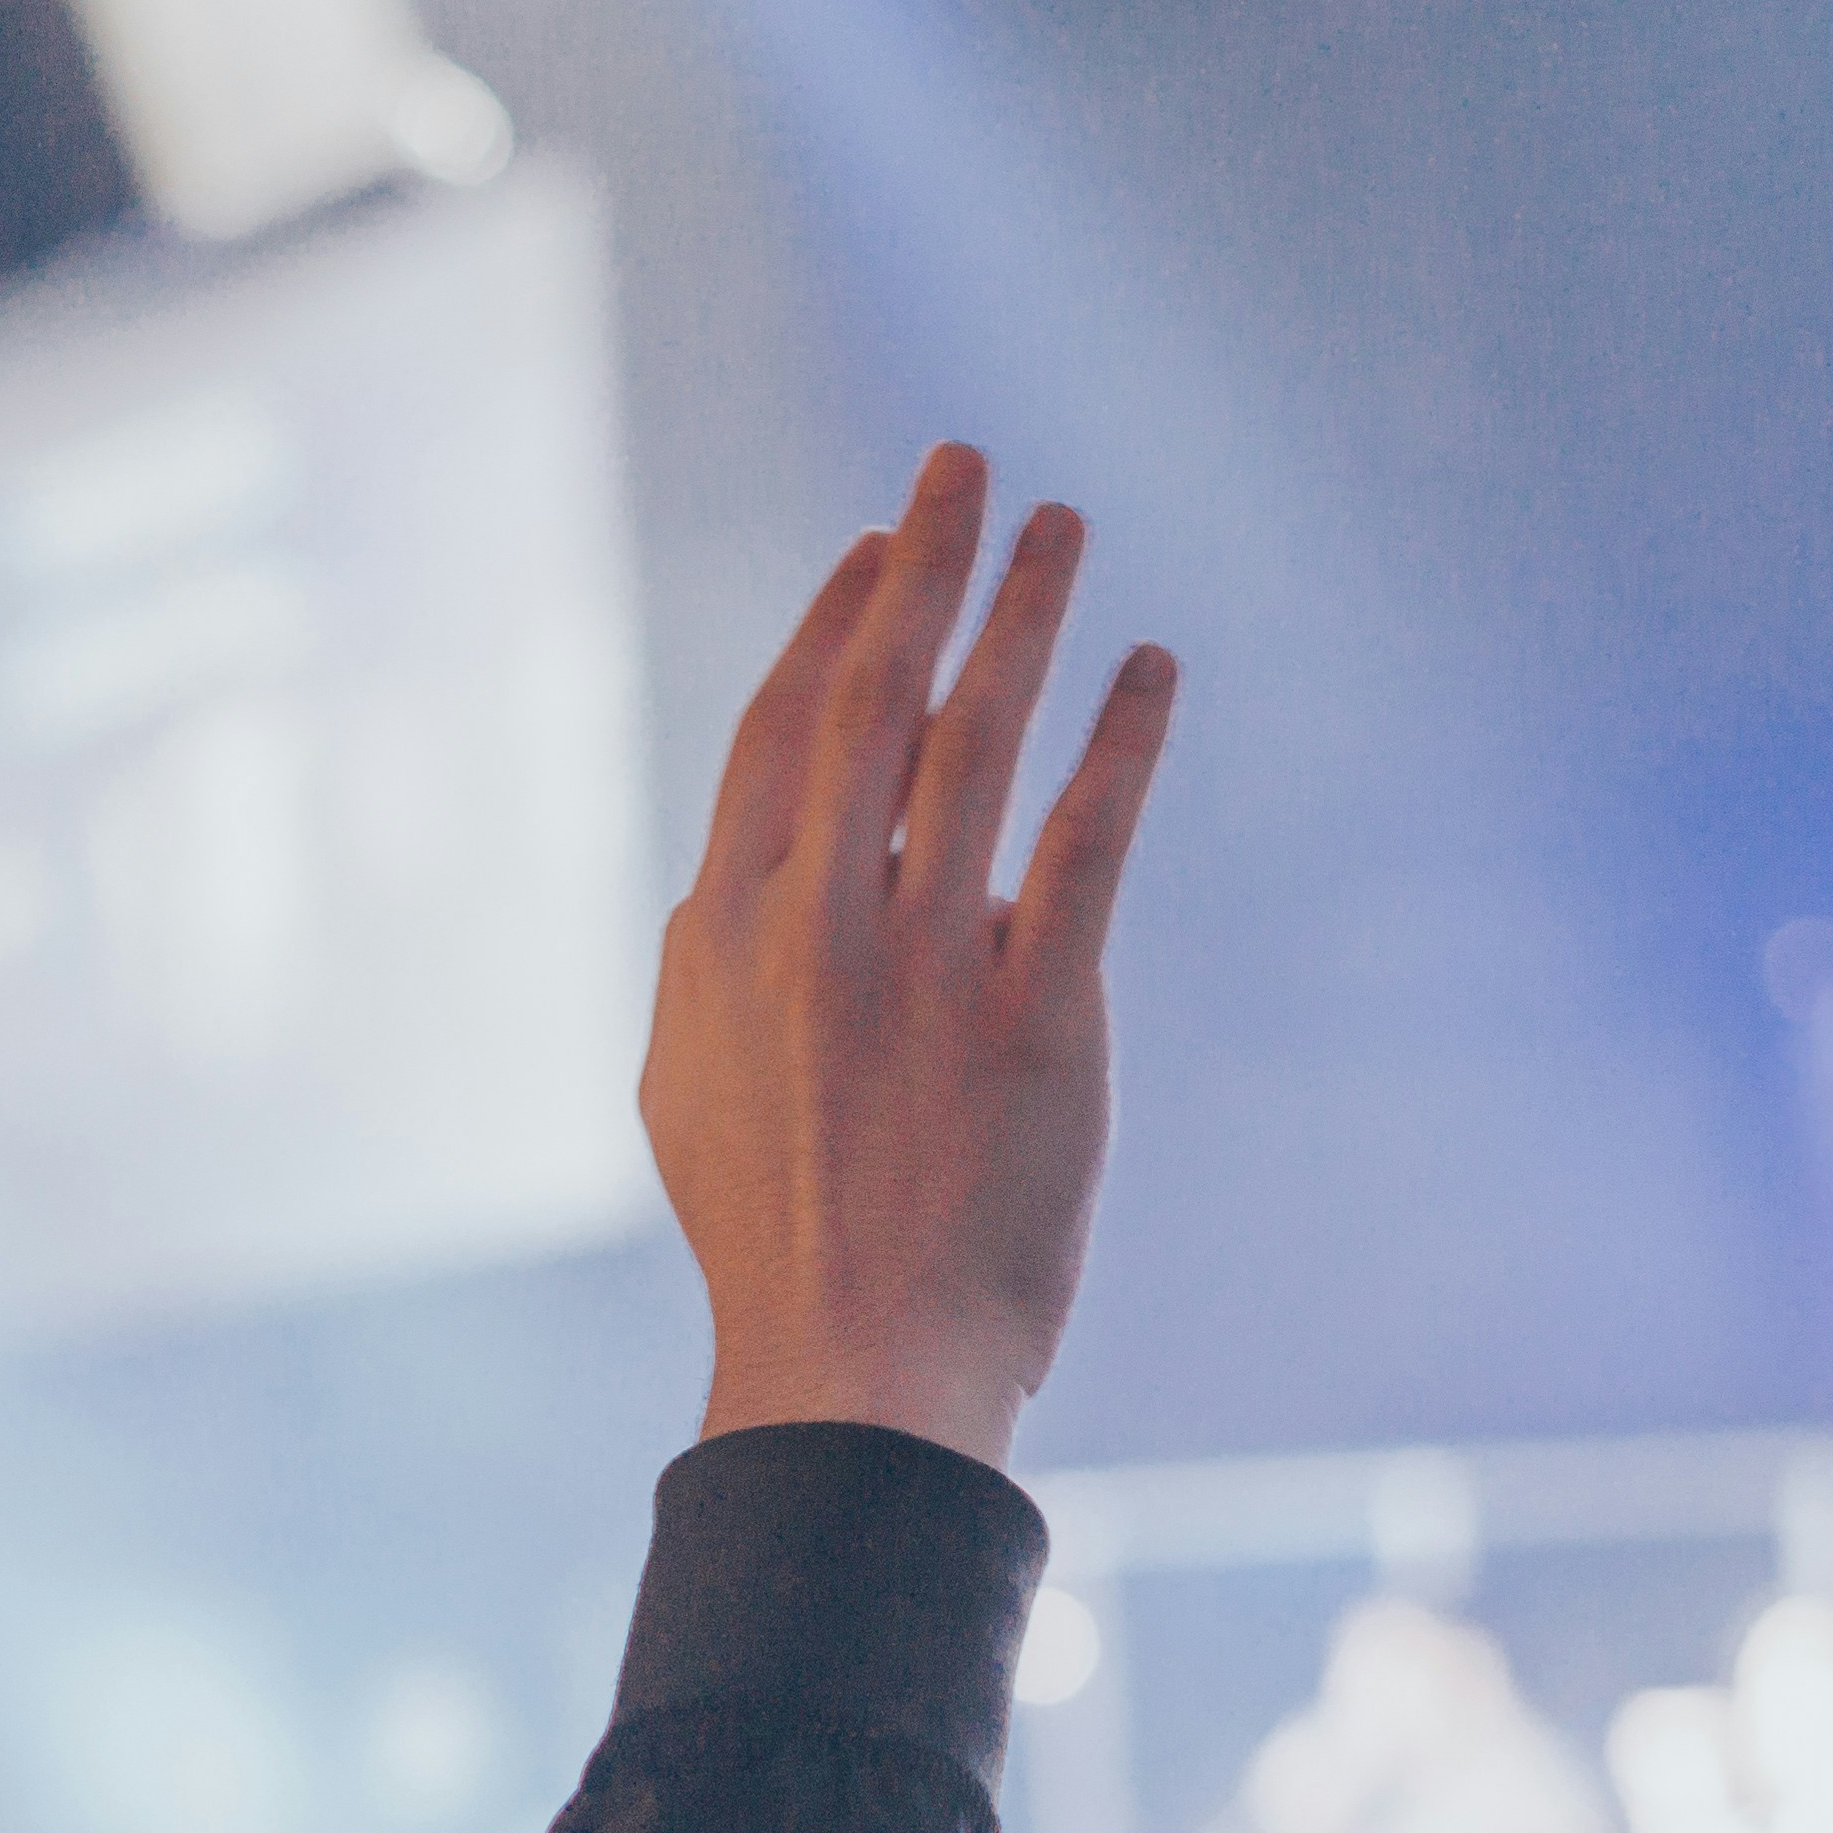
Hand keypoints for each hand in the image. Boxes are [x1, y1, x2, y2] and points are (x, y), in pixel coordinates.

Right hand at [645, 445, 1177, 1464]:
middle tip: (963, 464)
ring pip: (980, 743)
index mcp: (722, 932)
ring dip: (1024, 617)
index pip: (781, 729)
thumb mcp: (681, 1082)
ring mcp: (928, 967)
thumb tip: (726, 870)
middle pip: (874, 699)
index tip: (878, 544)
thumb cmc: (767, 1236)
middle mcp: (817, 927)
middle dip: (921, 563)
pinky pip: (1089, 844)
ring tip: (1062, 529)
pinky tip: (1151, 670)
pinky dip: (1122, 743)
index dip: (833, 620)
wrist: (856, 1368)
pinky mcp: (1040, 1019)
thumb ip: (705, 959)